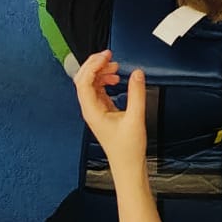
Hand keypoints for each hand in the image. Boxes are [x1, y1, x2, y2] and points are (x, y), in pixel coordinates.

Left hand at [73, 51, 148, 177]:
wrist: (128, 165)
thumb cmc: (128, 149)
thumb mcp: (135, 118)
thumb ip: (137, 94)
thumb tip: (137, 74)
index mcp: (92, 110)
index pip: (84, 81)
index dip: (93, 65)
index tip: (106, 56)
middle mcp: (90, 109)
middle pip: (83, 79)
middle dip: (94, 65)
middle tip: (108, 55)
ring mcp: (95, 110)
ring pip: (90, 83)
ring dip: (100, 72)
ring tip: (115, 67)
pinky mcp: (101, 111)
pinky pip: (98, 90)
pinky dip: (105, 80)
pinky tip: (115, 79)